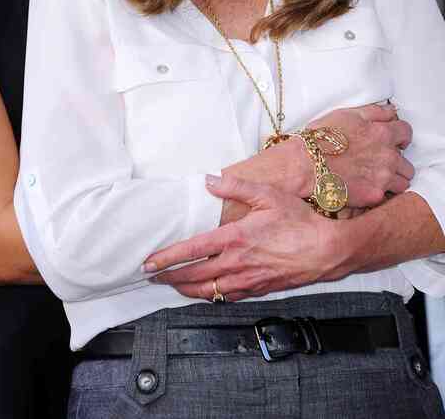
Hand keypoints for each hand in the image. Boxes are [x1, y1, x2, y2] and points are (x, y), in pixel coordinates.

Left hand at [143, 175, 334, 300]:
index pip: (192, 251)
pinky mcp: (260, 289)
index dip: (168, 258)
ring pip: (209, 291)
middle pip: (194, 277)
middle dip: (170, 277)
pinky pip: (229, 297)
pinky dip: (212, 296)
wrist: (327, 250)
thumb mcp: (267, 195)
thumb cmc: (299, 221)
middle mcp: (237, 263)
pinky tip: (206, 292)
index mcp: (234, 238)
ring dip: (187, 290)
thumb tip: (209, 180)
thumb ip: (235, 186)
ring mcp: (248, 279)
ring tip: (173, 285)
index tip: (150, 262)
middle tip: (153, 276)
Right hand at [309, 104, 413, 207]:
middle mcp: (388, 156)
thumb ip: (374, 112)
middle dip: (395, 162)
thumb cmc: (320, 138)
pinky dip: (379, 192)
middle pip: (407, 163)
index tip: (395, 141)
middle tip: (378, 162)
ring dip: (392, 179)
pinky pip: (386, 196)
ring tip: (373, 178)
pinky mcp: (374, 196)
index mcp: (382, 133)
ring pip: (402, 182)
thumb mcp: (346, 115)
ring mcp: (383, 178)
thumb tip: (392, 112)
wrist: (304, 165)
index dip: (401, 137)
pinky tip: (364, 187)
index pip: (406, 133)